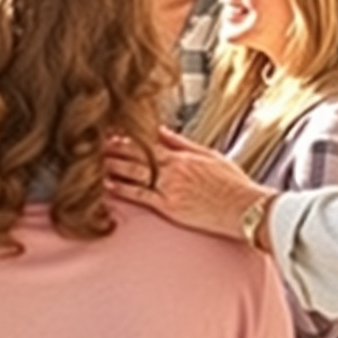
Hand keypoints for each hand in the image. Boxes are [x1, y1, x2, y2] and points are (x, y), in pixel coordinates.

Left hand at [105, 126, 275, 242]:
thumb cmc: (232, 184)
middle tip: (89, 140)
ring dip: (111, 164)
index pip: (146, 138)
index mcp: (182, 154)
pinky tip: (106, 185)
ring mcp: (170, 187)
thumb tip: (161, 130)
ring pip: (133, 172)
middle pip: (135, 153)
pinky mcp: (170, 207)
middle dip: (111, 146)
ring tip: (90, 159)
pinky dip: (121, 188)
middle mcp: (173, 167)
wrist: (248, 209)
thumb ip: (182, 143)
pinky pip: (140, 196)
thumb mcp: (209, 155)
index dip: (125, 133)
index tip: (106, 128)